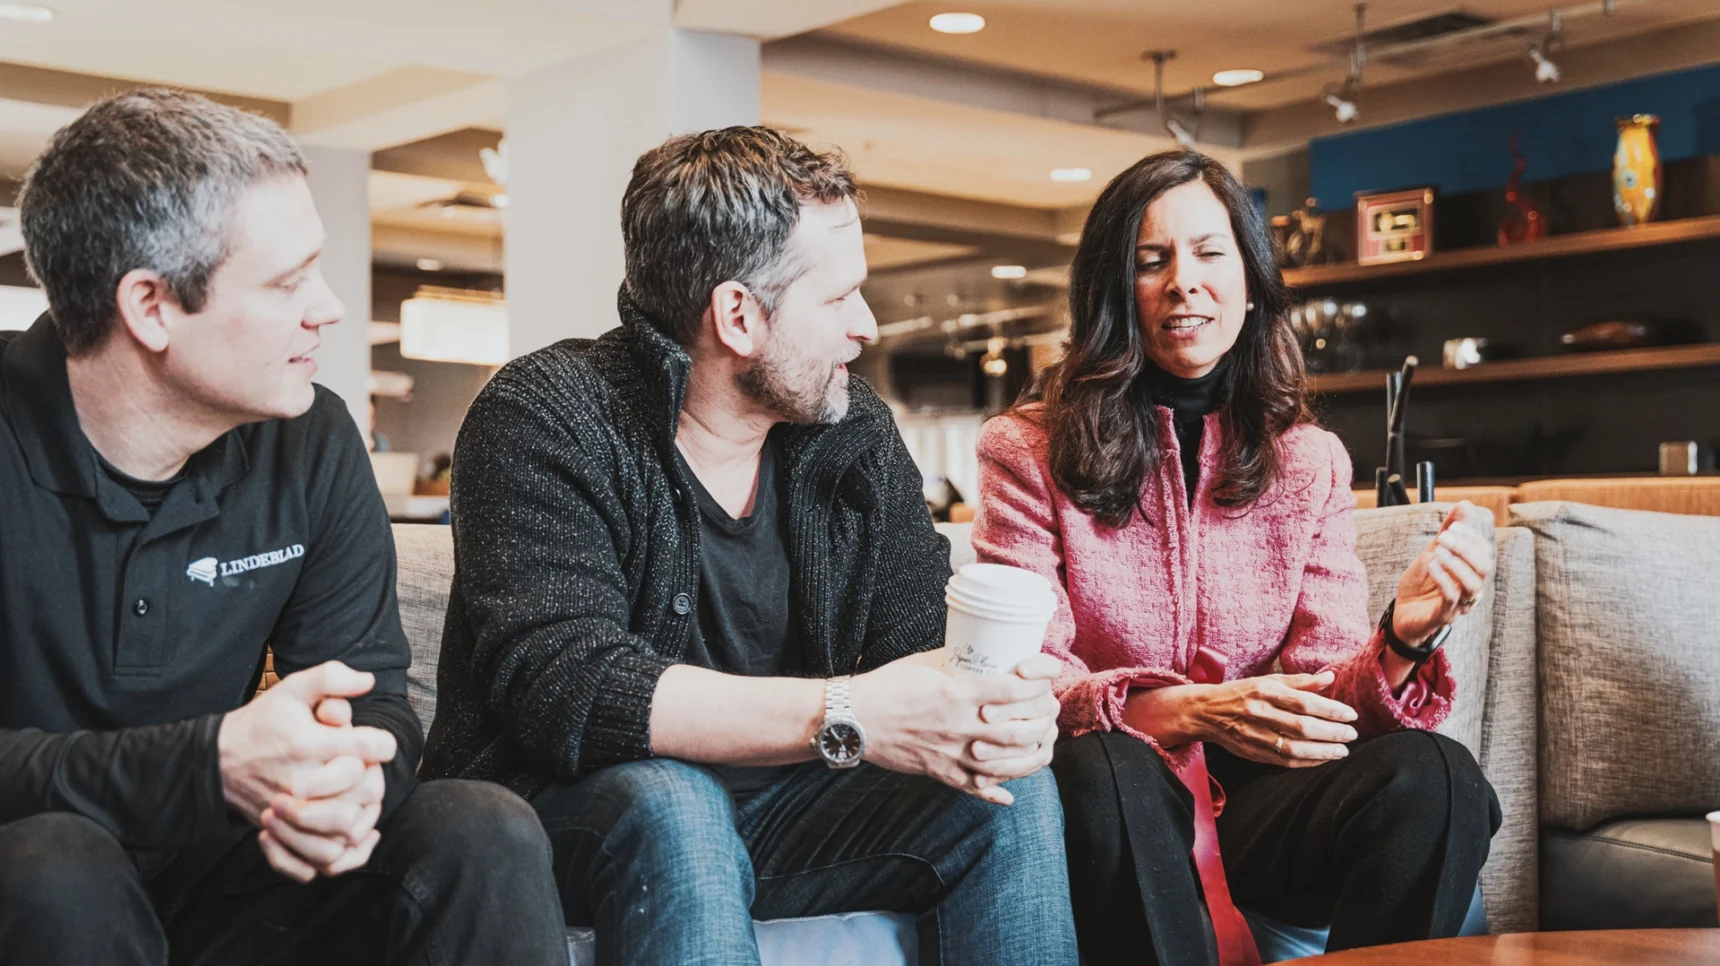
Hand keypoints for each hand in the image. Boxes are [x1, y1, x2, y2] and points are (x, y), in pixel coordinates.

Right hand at [257, 693, 388, 880]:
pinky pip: (321, 859)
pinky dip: (341, 851)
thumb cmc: (263, 721)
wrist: (218, 760)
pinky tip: (349, 831)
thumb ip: (332, 677)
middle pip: (366, 791)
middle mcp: (299, 781)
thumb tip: (369, 681)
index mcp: (307, 744)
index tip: (378, 743)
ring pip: (347, 829)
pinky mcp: (281, 834)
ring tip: (358, 800)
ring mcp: (289, 813)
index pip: (367, 748)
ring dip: (362, 815)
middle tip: (367, 772)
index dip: (383, 744)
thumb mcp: (293, 688)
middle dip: (375, 779)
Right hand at [851, 648, 1060, 805]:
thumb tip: (983, 656)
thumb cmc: (887, 686)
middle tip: (1049, 708)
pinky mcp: (941, 772)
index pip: (1016, 690)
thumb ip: (959, 664)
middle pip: (1022, 728)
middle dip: (1044, 718)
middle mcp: (962, 725)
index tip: (1050, 675)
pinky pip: (977, 788)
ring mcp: (953, 753)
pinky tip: (1010, 792)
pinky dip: (998, 792)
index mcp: (959, 692)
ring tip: (1040, 743)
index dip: (1041, 682)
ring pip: (1009, 762)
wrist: (853, 719)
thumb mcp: (926, 664)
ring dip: (1033, 753)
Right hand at [1123, 671, 1357, 767]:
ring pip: (1294, 748)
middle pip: (1302, 727)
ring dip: (1323, 751)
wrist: (1205, 711)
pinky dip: (1306, 762)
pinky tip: (1322, 759)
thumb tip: (1330, 677)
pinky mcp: (1252, 752)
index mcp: (1265, 691)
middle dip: (1331, 732)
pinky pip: (1284, 761)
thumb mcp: (1268, 680)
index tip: (1350, 714)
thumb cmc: (1242, 693)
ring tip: (1342, 751)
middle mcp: (1259, 712)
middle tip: (1351, 734)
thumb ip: (1300, 682)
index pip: (1304, 702)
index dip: (1330, 710)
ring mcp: (1254, 735)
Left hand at [1394, 501, 1495, 645]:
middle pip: (1484, 568)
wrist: (1401, 613)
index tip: (1453, 526)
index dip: (1472, 538)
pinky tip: (1430, 563)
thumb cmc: (1421, 584)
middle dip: (1465, 548)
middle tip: (1444, 536)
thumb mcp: (1432, 552)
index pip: (1485, 554)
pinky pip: (1451, 599)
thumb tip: (1466, 504)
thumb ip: (1449, 531)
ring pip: (1472, 585)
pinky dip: (1443, 578)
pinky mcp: (1443, 616)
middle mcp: (1470, 590)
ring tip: (1437, 550)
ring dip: (1456, 563)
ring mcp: (1459, 605)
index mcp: (1471, 574)